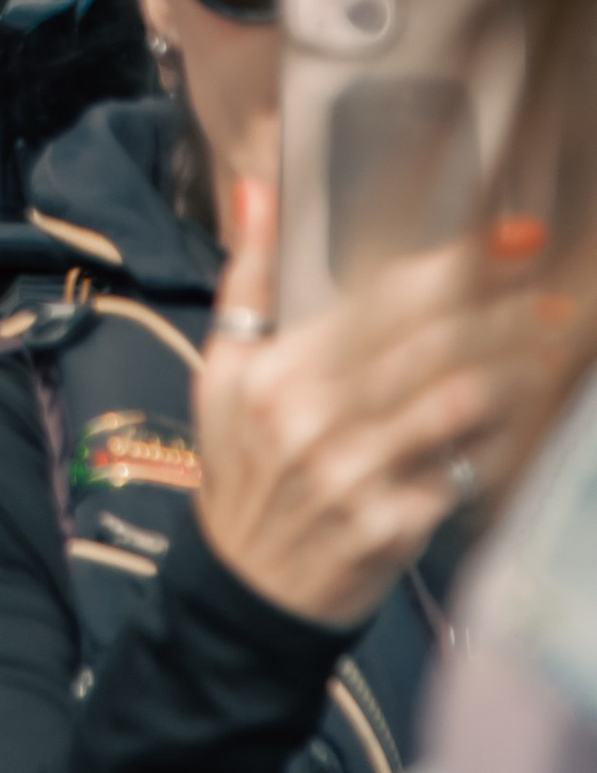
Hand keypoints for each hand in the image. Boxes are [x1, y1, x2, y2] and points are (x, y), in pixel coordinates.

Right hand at [193, 178, 563, 627]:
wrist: (249, 585)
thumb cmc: (243, 463)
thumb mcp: (223, 367)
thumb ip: (249, 276)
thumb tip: (257, 187)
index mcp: (277, 372)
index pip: (379, 302)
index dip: (449, 265)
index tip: (504, 237)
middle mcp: (316, 421)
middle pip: (428, 345)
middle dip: (497, 304)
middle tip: (546, 276)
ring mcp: (356, 477)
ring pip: (455, 404)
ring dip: (511, 365)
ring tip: (549, 333)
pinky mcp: (391, 526)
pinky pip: (460, 471)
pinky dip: (494, 440)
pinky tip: (522, 413)